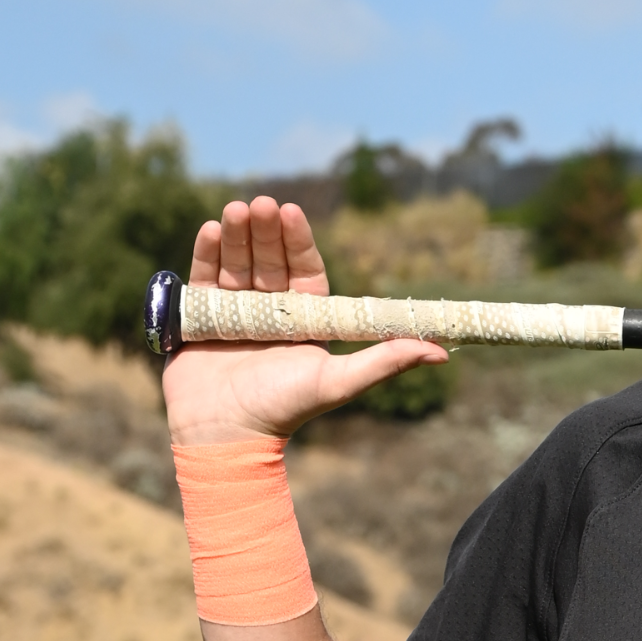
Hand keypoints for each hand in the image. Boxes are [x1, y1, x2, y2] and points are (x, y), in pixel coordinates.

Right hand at [161, 197, 447, 445]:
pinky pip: (204, 279)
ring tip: (237, 209)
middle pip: (270, 261)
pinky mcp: (200, 317)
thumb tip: (441, 352)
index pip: (304, 269)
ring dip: (237, 236)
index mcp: (304, 319)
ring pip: (238, 264)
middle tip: (262, 203)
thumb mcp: (336, 383)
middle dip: (265, 232)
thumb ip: (385, 362)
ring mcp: (234, 312)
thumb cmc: (282, 410)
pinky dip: (207, 254)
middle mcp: (272, 311)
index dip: (298, 240)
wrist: (223, 436)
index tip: (291, 211)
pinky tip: (213, 229)